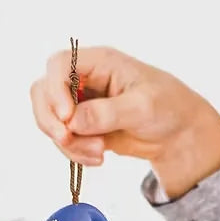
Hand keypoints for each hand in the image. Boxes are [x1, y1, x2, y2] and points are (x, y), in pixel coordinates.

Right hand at [30, 47, 219, 198]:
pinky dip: (73, 153)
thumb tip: (74, 121)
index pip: (60, 64)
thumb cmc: (168, 108)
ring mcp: (78, 103)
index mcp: (100, 62)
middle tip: (67, 140)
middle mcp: (84, 79)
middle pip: (43, 91)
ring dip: (67, 142)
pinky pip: (61, 139)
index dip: (55, 89)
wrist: (177, 135)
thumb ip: (108, 113)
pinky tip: (98, 158)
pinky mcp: (79, 126)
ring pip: (48, 119)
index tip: (67, 117)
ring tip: (99, 153)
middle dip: (50, 120)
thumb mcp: (143, 107)